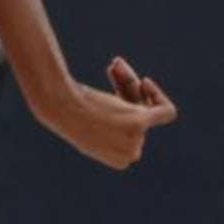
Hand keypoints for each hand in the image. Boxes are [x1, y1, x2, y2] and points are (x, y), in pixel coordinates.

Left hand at [36, 56, 176, 170]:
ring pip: (146, 106)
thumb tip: (122, 109)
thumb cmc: (65, 108)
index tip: (107, 94)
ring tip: (115, 65)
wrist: (56, 104)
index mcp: (116, 158)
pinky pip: (166, 112)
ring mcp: (134, 141)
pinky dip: (158, 95)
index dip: (122, 109)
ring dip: (130, 82)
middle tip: (113, 66)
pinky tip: (145, 81)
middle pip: (139, 117)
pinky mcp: (138, 123)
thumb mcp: (91, 119)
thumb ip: (110, 120)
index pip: (131, 132)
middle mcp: (128, 155)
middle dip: (127, 90)